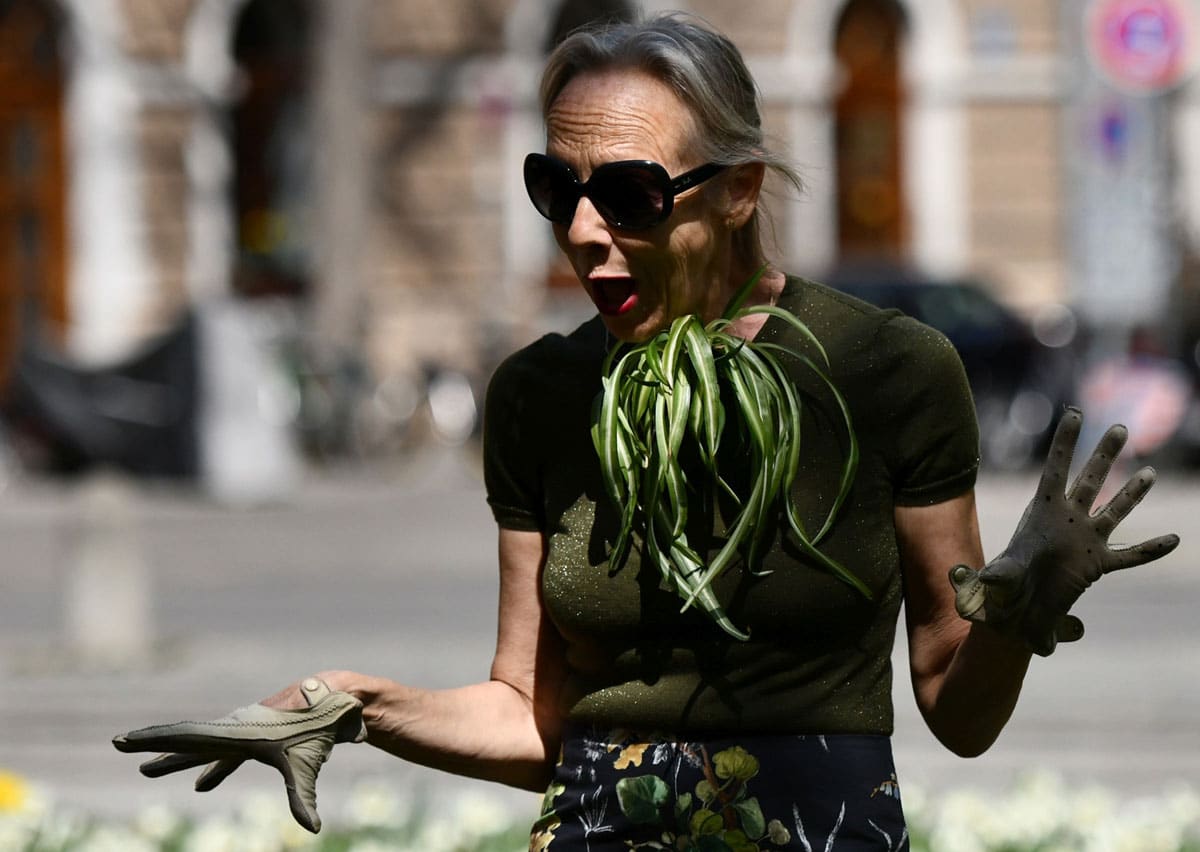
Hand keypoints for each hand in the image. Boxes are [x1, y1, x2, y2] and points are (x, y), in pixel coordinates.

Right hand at [113, 677, 365, 832]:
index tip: (123, 740)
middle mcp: (232, 729)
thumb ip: (303, 798)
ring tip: (146, 771)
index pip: (186, 737)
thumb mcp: (306, 766)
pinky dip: (208, 767)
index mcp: (235, 733)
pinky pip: (221, 754)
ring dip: (174, 758)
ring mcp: (241, 732)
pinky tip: (202, 785)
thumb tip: (312, 830)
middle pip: (184, 737)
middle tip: (116, 744)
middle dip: (151, 744)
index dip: (154, 740)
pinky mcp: (253, 739)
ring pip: (199, 746)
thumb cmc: (317, 729)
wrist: (332, 700)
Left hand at [949, 407, 1179, 655]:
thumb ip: (995, 578)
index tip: (1073, 413)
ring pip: (1113, 511)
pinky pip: (1129, 556)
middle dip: (1103, 456)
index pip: (1054, 470)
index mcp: (1040, 513)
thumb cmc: (1000, 593)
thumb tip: (986, 579)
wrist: (1015, 614)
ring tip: (1150, 472)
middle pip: (1089, 482)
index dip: (1064, 443)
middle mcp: (1066, 521)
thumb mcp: (995, 583)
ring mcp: (1084, 542)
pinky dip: (1151, 550)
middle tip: (1119, 427)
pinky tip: (1174, 540)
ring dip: (1131, 494)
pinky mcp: (1097, 566)